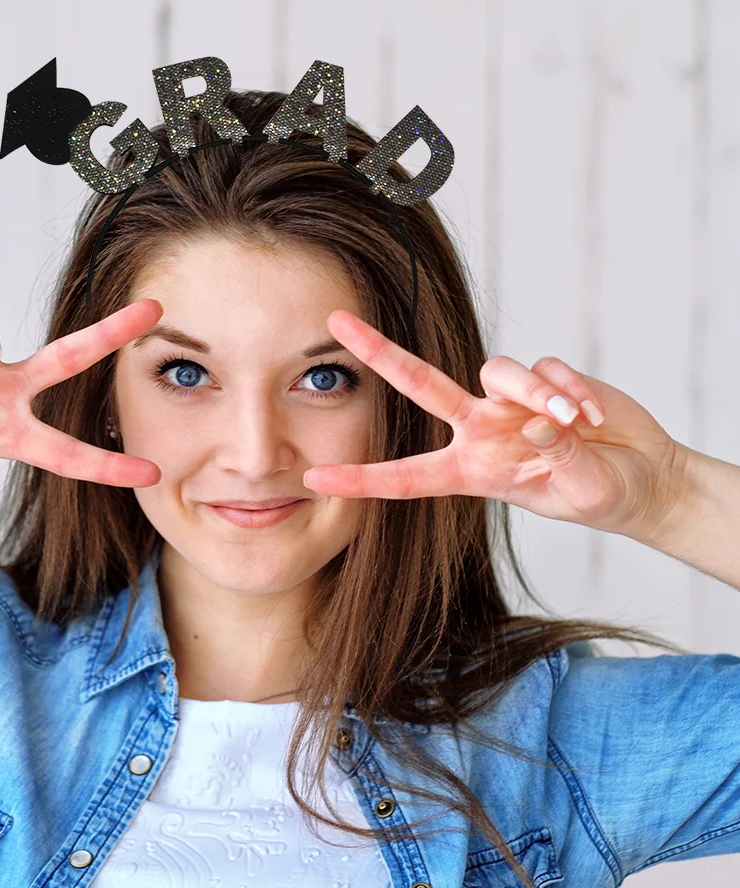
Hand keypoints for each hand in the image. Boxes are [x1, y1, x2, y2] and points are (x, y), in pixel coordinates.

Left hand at [303, 310, 684, 538]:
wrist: (643, 477)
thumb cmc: (601, 496)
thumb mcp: (579, 491)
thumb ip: (556, 459)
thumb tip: (536, 422)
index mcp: (471, 471)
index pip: (405, 477)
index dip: (360, 479)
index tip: (313, 478)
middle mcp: (480, 430)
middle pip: (419, 384)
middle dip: (379, 352)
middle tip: (335, 321)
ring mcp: (509, 401)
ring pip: (499, 371)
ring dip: (539, 393)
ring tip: (578, 423)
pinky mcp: (545, 378)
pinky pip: (545, 370)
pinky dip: (572, 390)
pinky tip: (596, 417)